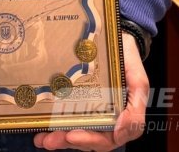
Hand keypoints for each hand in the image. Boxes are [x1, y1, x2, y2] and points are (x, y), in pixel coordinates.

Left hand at [33, 32, 148, 149]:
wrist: (119, 38)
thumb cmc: (128, 60)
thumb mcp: (138, 81)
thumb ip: (136, 109)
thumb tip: (119, 133)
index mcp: (121, 117)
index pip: (107, 139)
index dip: (89, 140)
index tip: (72, 135)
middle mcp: (106, 118)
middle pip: (87, 138)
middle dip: (68, 141)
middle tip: (50, 140)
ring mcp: (91, 110)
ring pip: (76, 131)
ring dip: (59, 138)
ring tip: (42, 139)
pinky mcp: (79, 100)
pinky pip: (68, 116)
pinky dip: (55, 126)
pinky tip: (39, 130)